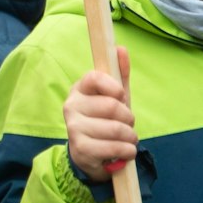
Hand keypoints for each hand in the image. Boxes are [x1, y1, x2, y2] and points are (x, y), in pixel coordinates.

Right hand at [64, 46, 136, 182]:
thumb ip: (119, 74)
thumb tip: (121, 49)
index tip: (121, 96)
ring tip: (127, 138)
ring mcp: (74, 127)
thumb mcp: (114, 97)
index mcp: (79, 89)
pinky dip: (128, 150)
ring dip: (131, 137)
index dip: (113, 86)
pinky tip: (125, 150)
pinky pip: (115, 147)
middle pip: (112, 106)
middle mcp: (71, 106)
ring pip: (116, 129)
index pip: (94, 77)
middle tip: (127, 123)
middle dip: (129, 118)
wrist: (91, 153)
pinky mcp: (80, 148)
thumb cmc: (105, 120)